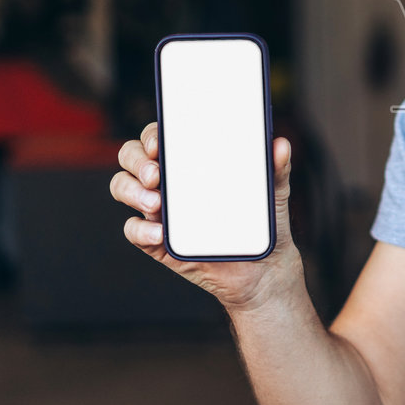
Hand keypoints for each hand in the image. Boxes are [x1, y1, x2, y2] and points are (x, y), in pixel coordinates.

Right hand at [110, 122, 302, 311]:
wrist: (262, 269)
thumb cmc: (263, 223)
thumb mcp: (274, 193)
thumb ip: (277, 169)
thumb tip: (281, 145)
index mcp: (191, 161)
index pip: (161, 136)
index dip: (153, 134)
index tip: (160, 142)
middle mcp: (168, 180)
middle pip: (131, 157)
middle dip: (137, 161)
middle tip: (156, 174)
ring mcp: (159, 210)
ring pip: (123, 187)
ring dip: (132, 191)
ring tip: (156, 204)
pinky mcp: (156, 241)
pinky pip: (133, 230)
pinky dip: (140, 230)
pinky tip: (159, 235)